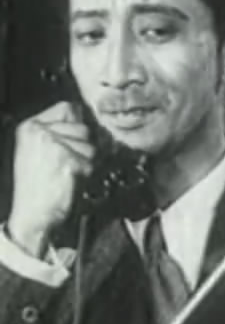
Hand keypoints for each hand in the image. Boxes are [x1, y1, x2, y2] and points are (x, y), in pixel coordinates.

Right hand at [7, 102, 94, 256]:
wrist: (32, 215)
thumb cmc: (39, 187)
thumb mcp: (41, 152)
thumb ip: (64, 133)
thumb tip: (96, 125)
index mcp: (30, 126)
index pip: (68, 108)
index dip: (80, 124)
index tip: (76, 142)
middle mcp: (39, 131)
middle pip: (84, 128)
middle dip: (85, 148)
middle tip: (71, 166)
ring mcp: (53, 144)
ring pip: (92, 146)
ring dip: (88, 163)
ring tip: (69, 175)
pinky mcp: (67, 160)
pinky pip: (93, 163)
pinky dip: (88, 175)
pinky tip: (72, 182)